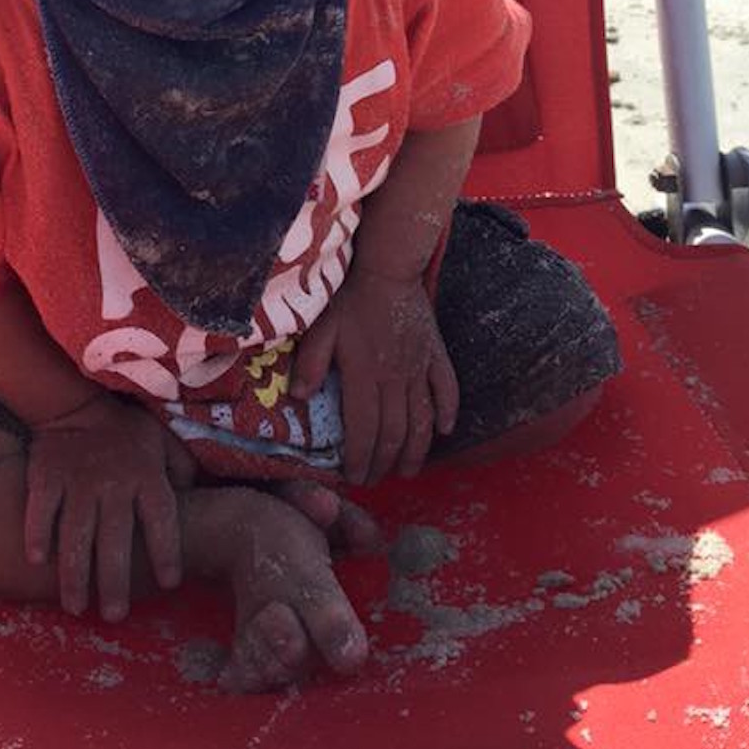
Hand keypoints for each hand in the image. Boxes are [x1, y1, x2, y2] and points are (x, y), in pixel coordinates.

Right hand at [24, 394, 195, 620]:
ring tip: (76, 607)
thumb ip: (182, 469)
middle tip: (114, 616)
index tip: (170, 583)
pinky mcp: (46, 477)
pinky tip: (38, 562)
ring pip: (76, 534)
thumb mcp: (163, 442)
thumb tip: (199, 499)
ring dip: (75, 574)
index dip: (167, 551)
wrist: (76, 404)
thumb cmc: (127, 433)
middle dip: (114, 581)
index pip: (162, 518)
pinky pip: (41, 510)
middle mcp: (114, 482)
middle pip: (115, 539)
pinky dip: (38, 535)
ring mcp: (78, 481)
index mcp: (147, 475)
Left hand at [291, 271, 457, 486]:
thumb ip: (310, 362)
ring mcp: (419, 367)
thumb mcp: (319, 327)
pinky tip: (445, 430)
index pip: (364, 430)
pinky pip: (448, 388)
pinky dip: (448, 411)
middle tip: (376, 480)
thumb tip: (300, 398)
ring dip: (416, 450)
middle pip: (394, 432)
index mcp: (364, 374)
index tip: (355, 477)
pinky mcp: (436, 354)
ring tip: (407, 471)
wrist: (388, 268)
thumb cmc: (349, 297)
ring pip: (422, 419)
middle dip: (384, 463)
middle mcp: (395, 377)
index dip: (360, 459)